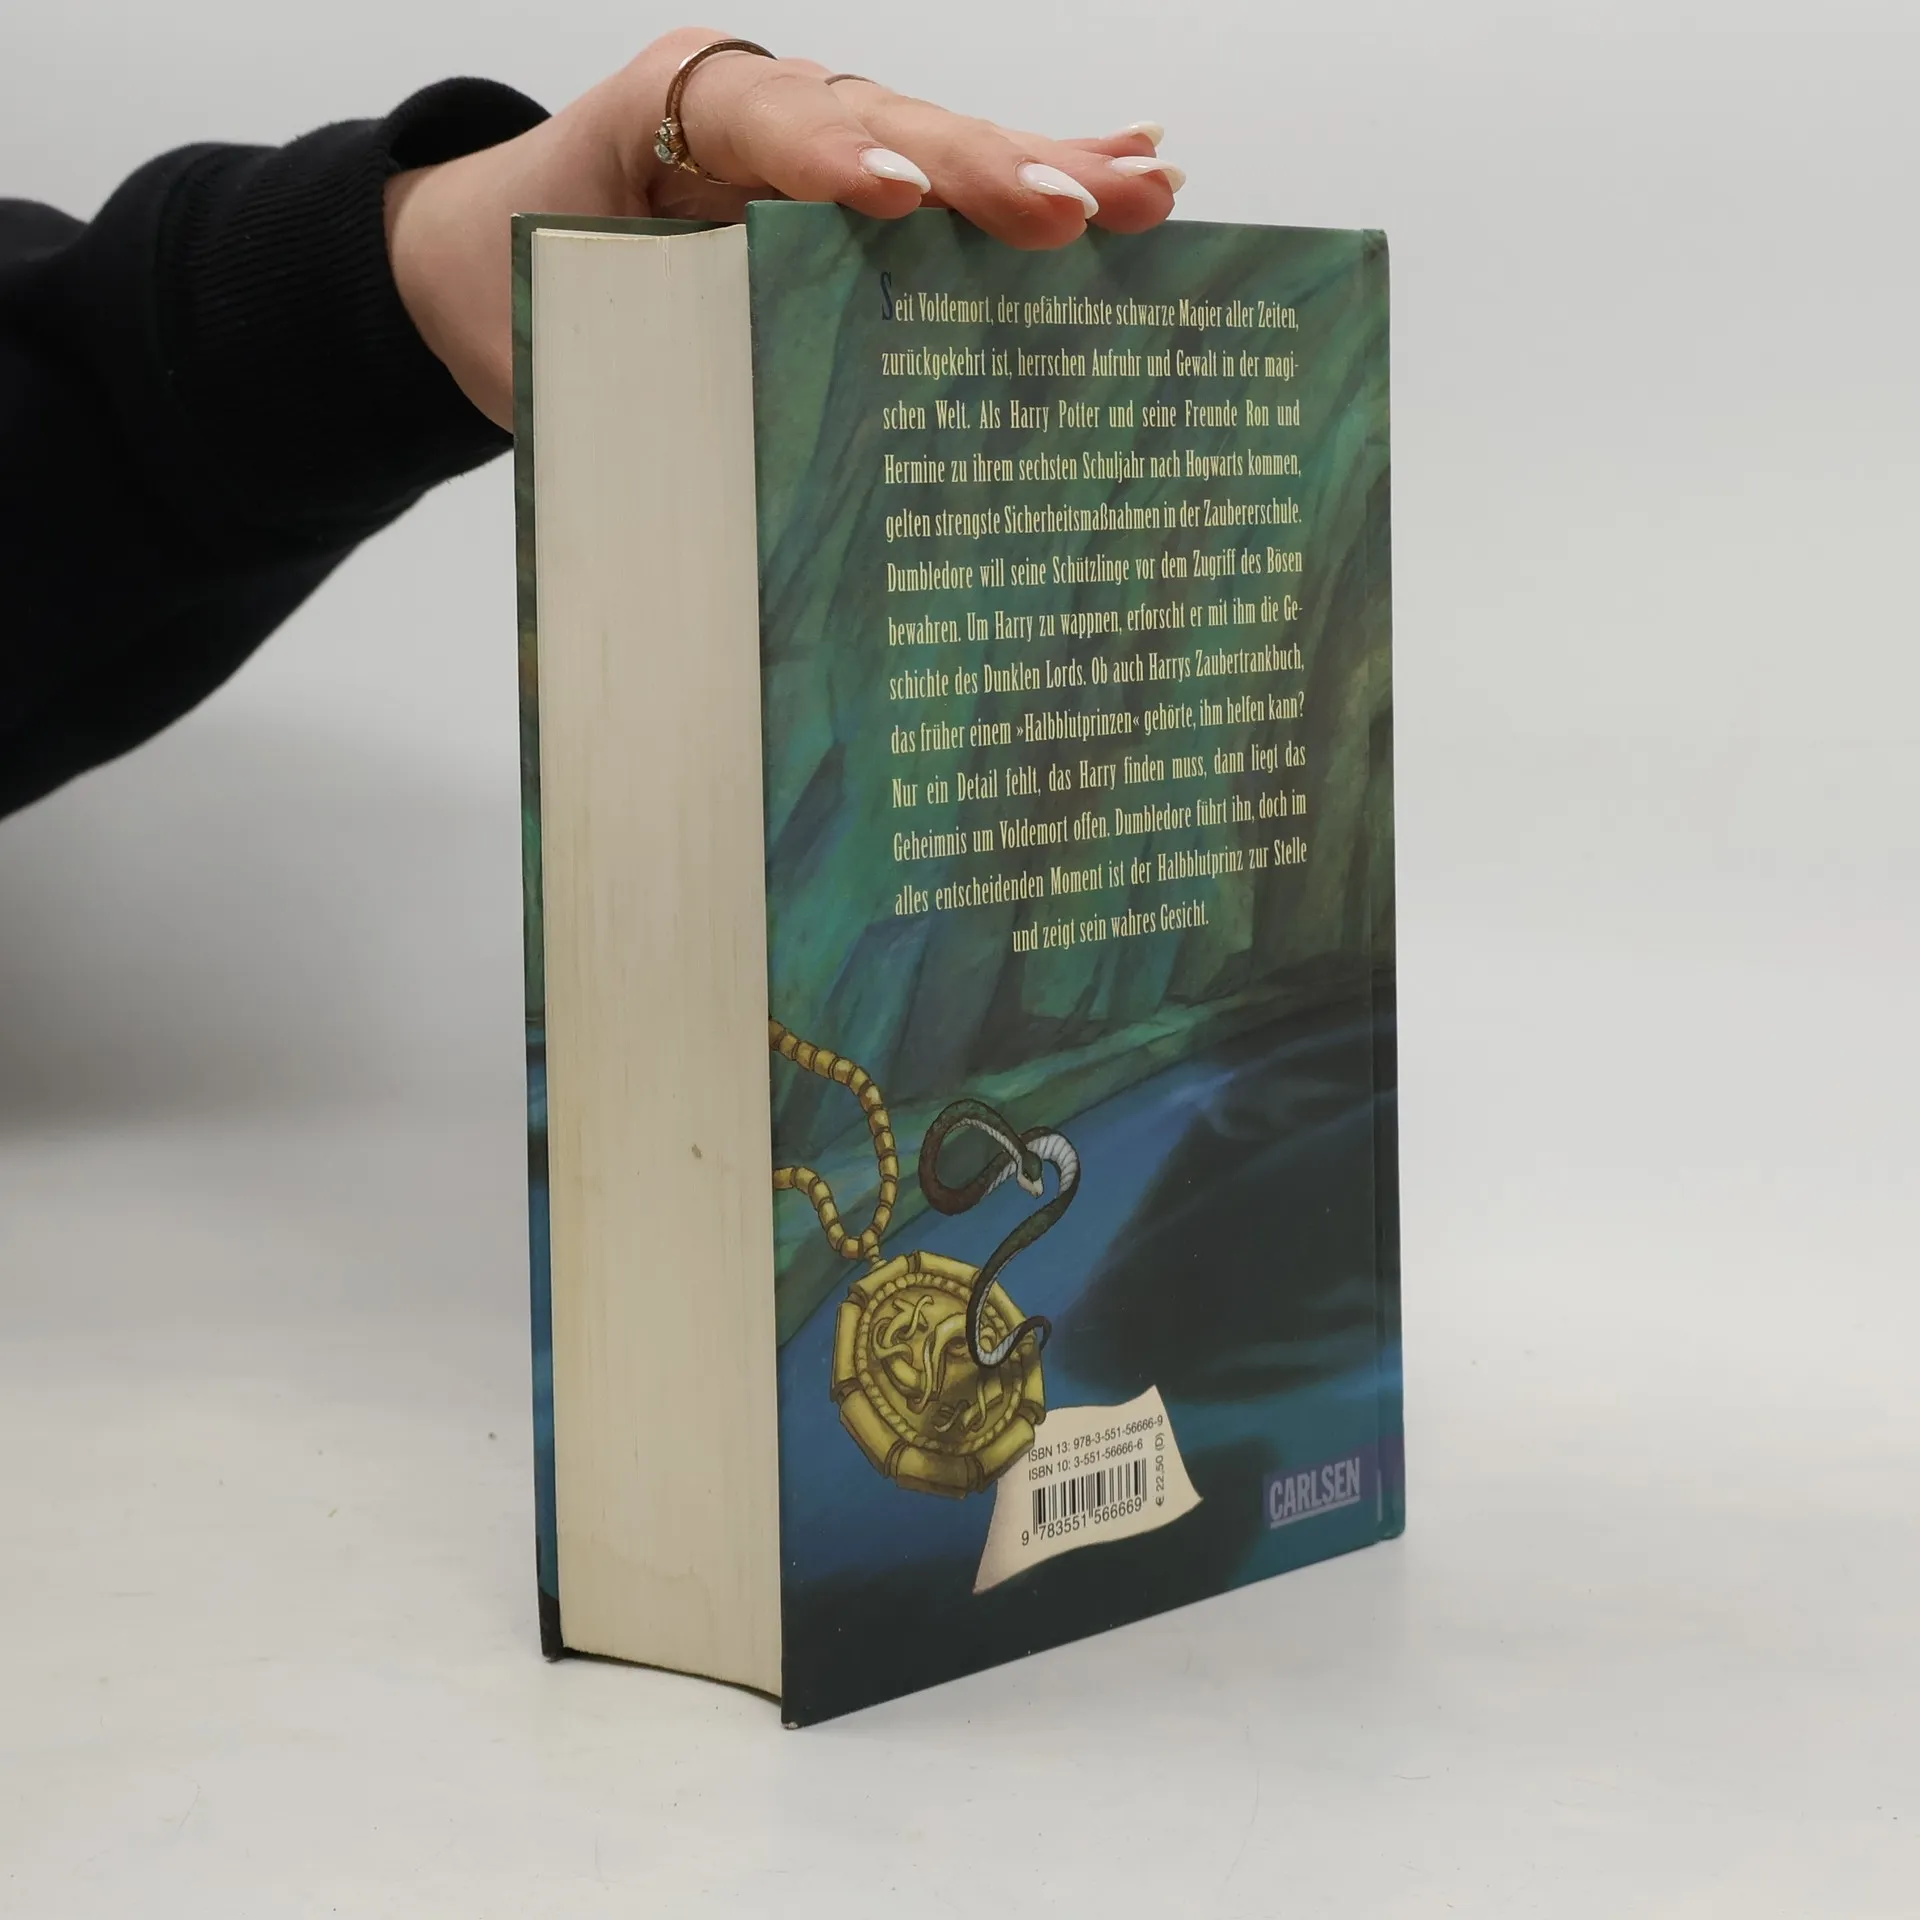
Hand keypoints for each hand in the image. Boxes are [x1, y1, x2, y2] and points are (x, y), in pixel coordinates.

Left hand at [386, 27, 1183, 427]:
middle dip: (985, 168)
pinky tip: (1131, 169)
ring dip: (1045, 172)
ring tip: (1147, 189)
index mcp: (667, 120)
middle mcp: (760, 114)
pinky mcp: (853, 194)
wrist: (486, 261)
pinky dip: (1036, 178)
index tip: (899, 197)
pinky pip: (950, 182)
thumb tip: (719, 497)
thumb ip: (639, 377)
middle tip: (1077, 210)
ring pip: (941, 146)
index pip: (761, 124)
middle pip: (886, 122)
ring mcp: (819, 145)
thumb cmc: (524, 294)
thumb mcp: (564, 340)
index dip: (831, 156)